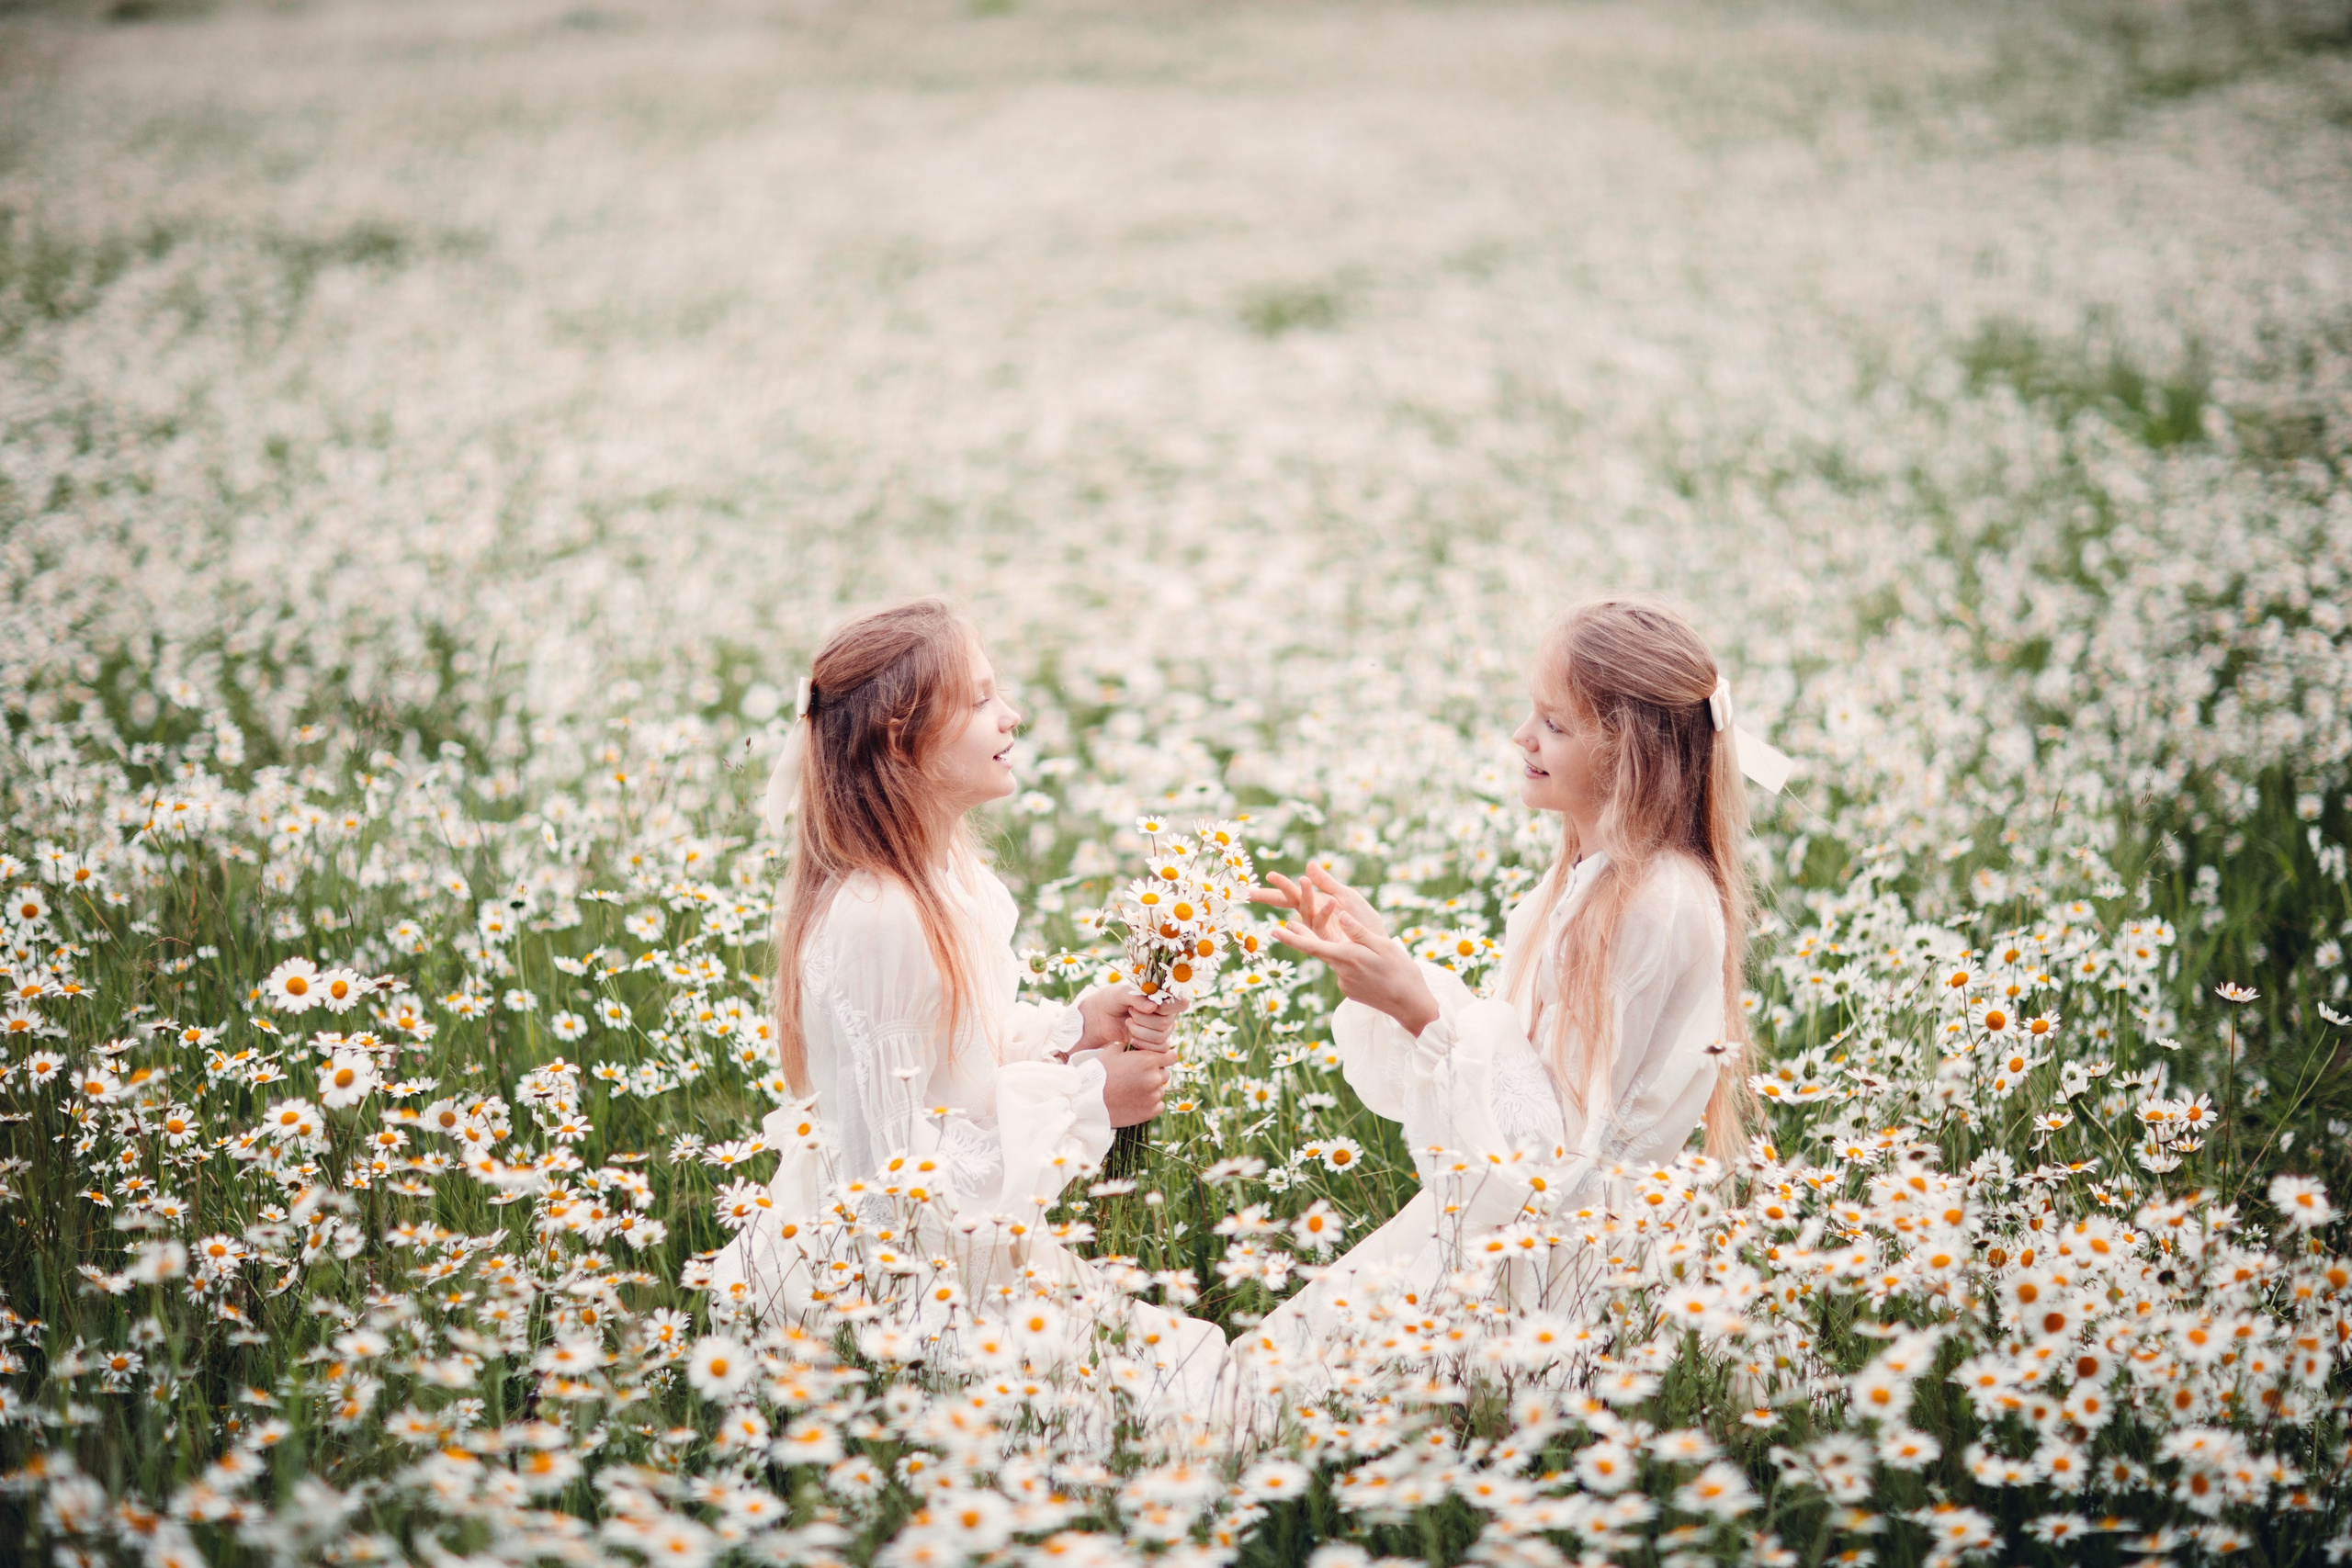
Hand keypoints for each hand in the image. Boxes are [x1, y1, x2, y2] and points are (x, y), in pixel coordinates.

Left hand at [1073, 983, 1188, 1052]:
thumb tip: (1153, 1007)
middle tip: (1130, 1013)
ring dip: (1140, 1031)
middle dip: (1144, 1020)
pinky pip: (1159, 1049)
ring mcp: (1163, 1029)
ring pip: (1162, 1037)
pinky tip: (1131, 1038)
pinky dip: (1143, 1045)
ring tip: (1128, 1023)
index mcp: (1163, 996)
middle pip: (1167, 1023)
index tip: (1148, 1006)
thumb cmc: (1112, 999)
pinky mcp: (1155, 1043)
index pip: (1182, 1003)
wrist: (1100, 1018)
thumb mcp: (1121, 994)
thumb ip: (1137, 998)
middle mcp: (1167, 1013)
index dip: (1166, 1007)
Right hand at [1078, 1044, 1173, 1127]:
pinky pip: (1159, 1105)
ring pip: (1161, 1090)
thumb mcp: (1112, 1051)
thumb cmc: (1098, 1073)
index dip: (1165, 1057)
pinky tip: (1137, 1101)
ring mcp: (1153, 1096)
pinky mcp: (1150, 1112)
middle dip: (1156, 1073)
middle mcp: (1154, 1078)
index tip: (1158, 1060)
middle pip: (1166, 1074)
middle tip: (1138, 1077)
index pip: (1172, 1056)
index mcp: (1148, 1060)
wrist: (1087, 1100)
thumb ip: (1130, 1047)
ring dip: (1152, 1089)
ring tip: (1133, 1091)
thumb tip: (1137, 1044)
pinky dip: (1151, 1103)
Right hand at [1251, 865, 1388, 940]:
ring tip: (1304, 880)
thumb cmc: (1362, 919)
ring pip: (1307, 911)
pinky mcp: (1331, 940)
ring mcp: (1320, 929)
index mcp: (1316, 904)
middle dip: (1272, 896)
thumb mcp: (1345, 895)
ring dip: (1305, 895)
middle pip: (1290, 903)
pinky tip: (1328, 902)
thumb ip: (1327, 881)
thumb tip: (1308, 864)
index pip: (1293, 893)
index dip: (1280, 885)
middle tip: (1253, 891)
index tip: (1267, 875)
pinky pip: (1324, 925)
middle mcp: (1313, 916)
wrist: (1378, 941)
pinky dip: (1324, 913)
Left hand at [1257, 869, 1438, 1036]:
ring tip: (1372, 956)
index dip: (1292, 938)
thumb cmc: (1401, 972)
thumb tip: (1342, 915)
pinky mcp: (1349, 991)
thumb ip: (1360, 932)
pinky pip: (1345, 971)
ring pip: (1337, 960)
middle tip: (1288, 922)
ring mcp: (1344, 984)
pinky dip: (1353, 965)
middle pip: (1319, 950)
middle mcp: (1341, 971)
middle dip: (1303, 936)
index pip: (1313, 946)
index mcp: (1348, 957)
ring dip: (1344, 953)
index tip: (1275, 931)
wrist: (1411, 1005)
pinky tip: (1373, 969)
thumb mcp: (1383, 946)